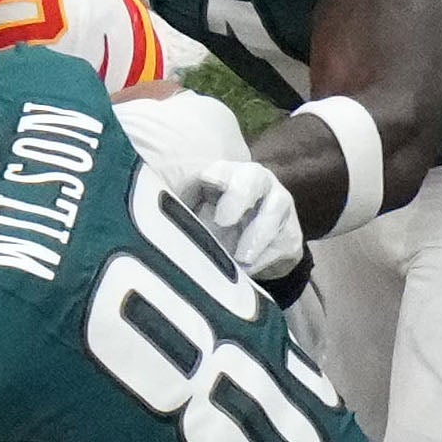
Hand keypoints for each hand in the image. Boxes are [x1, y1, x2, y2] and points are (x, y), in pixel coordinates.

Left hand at [158, 146, 314, 290]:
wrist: (257, 244)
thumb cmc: (214, 223)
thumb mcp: (195, 213)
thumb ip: (178, 211)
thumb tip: (150, 221)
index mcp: (230, 175)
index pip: (224, 168)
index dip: (218, 175)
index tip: (206, 182)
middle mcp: (259, 185)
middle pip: (254, 180)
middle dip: (239, 197)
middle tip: (223, 219)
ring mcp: (279, 209)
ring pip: (274, 213)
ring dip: (256, 236)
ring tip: (241, 258)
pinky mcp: (290, 238)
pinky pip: (282, 247)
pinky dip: (265, 261)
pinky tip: (250, 273)